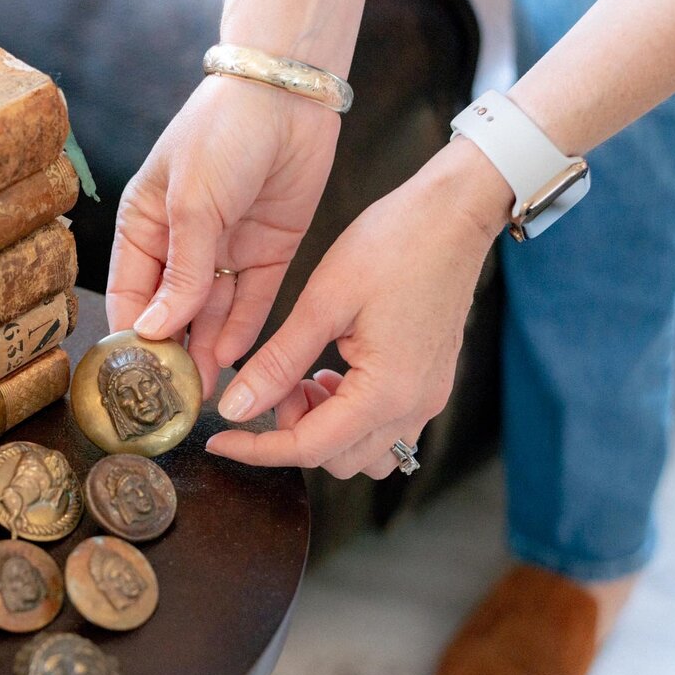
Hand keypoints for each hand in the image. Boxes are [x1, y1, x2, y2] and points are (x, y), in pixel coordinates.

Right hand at [106, 74, 340, 397]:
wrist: (288, 96)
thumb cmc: (220, 133)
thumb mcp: (192, 203)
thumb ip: (181, 271)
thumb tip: (158, 329)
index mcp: (144, 226)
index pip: (130, 295)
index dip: (132, 337)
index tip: (136, 378)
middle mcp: (182, 243)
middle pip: (173, 312)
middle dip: (174, 353)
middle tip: (175, 397)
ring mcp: (225, 250)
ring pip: (212, 313)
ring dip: (208, 350)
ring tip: (204, 391)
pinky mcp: (267, 252)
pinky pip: (252, 301)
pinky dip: (242, 329)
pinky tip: (232, 358)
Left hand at [206, 138, 511, 477]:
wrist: (453, 214)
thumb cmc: (392, 246)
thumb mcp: (322, 304)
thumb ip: (277, 363)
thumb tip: (236, 408)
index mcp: (386, 391)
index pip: (309, 448)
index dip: (257, 449)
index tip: (220, 438)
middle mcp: (414, 406)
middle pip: (337, 460)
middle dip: (294, 432)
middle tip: (274, 384)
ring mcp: (427, 398)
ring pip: (364, 452)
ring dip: (324, 429)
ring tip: (302, 378)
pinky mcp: (428, 384)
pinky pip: (384, 427)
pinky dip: (348, 416)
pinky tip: (330, 371)